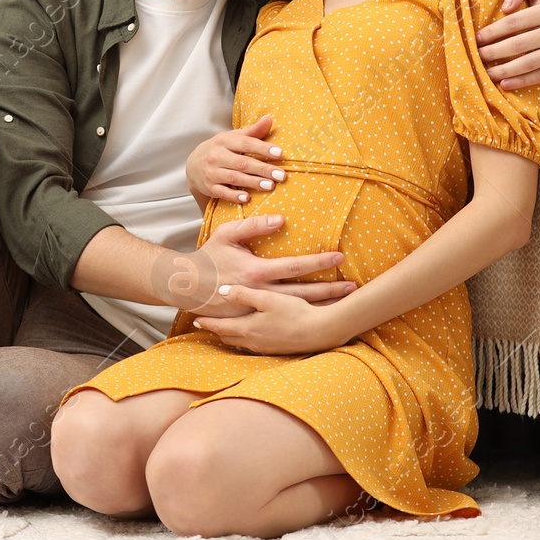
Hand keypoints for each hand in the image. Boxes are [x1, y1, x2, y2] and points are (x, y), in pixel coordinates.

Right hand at [160, 215, 354, 317]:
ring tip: (343, 302)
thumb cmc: (209, 256)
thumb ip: (254, 225)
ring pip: (296, 309)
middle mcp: (260, 293)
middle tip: (353, 286)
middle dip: (330, 289)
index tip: (339, 257)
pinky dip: (303, 319)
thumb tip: (281, 219)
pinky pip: (283, 320)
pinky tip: (319, 317)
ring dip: (321, 305)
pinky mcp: (253, 321)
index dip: (319, 262)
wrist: (186, 286)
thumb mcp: (227, 234)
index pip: (295, 266)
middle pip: (303, 293)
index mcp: (256, 271)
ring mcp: (257, 310)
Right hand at [186, 114, 286, 203]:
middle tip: (281, 175)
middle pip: (242, 162)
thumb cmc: (220, 150)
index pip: (246, 143)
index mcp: (224, 141)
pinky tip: (247, 198)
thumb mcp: (233, 137)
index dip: (263, 148)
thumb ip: (252, 131)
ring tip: (270, 185)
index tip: (279, 153)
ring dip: (253, 182)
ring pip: (234, 177)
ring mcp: (212, 172)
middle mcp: (217, 156)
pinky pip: (222, 192)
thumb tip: (269, 119)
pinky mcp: (209, 187)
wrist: (193, 165)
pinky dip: (234, 195)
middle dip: (263, 169)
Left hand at [192, 284, 349, 355]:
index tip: (194, 317)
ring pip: (239, 341)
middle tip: (204, 323)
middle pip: (227, 336)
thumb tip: (221, 291)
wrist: (321, 332)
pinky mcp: (275, 349)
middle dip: (215, 329)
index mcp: (247, 328)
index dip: (206, 321)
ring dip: (229, 334)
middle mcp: (252, 341)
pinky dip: (243, 338)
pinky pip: (251, 344)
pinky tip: (247, 333)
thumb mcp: (267, 299)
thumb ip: (243, 294)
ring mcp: (264, 347)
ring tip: (222, 327)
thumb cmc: (294, 313)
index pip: (219, 326)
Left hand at [475, 0, 539, 89]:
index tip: (476, 39)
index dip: (492, 32)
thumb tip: (506, 7)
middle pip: (518, 45)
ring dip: (504, 71)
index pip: (514, 22)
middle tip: (477, 56)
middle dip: (493, 52)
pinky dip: (522, 81)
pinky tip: (505, 84)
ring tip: (487, 73)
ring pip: (529, 63)